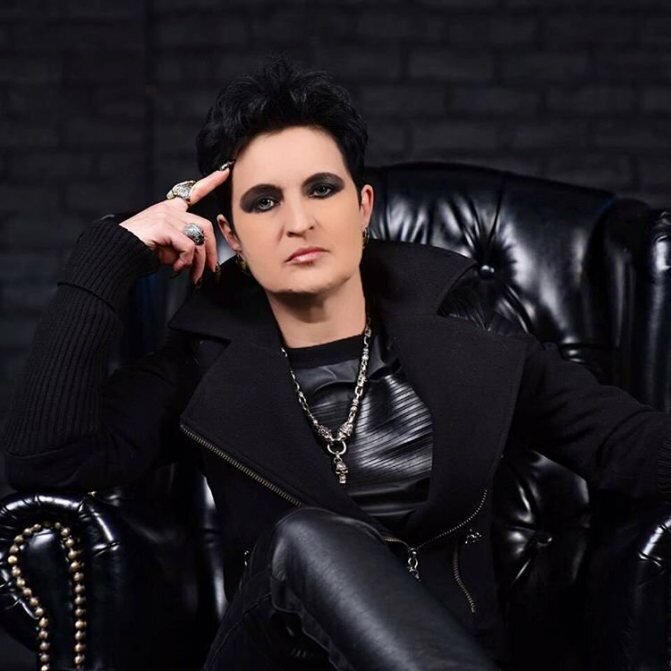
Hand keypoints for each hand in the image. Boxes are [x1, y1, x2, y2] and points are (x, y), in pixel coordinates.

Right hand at [119, 167, 230, 283]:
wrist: (116, 250)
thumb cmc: (139, 248)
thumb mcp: (166, 246)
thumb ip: (182, 246)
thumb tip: (195, 259)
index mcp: (170, 209)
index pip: (194, 192)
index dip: (211, 181)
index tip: (224, 172)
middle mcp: (170, 209)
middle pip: (205, 226)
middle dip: (212, 251)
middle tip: (209, 269)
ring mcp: (166, 216)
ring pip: (198, 239)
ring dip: (198, 261)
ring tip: (192, 274)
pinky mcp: (162, 226)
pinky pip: (188, 246)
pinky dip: (186, 261)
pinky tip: (176, 268)